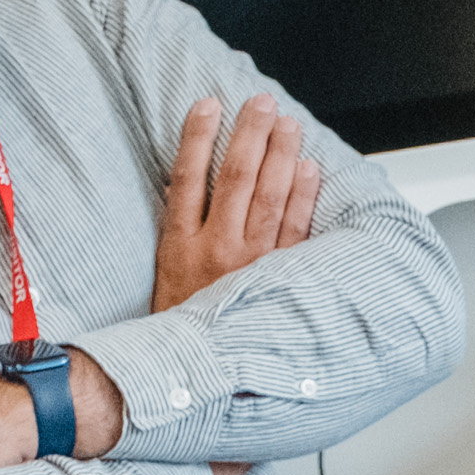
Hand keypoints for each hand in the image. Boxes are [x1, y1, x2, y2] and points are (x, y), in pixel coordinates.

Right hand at [153, 93, 327, 311]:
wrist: (195, 371)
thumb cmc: (180, 322)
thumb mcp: (166, 275)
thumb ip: (179, 230)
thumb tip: (188, 183)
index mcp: (180, 245)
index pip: (186, 178)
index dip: (197, 137)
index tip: (208, 104)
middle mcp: (216, 249)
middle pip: (234, 178)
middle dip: (249, 135)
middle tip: (262, 103)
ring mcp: (250, 263)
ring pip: (267, 197)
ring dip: (280, 155)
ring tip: (288, 124)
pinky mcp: (277, 278)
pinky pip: (294, 230)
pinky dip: (303, 197)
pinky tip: (309, 169)